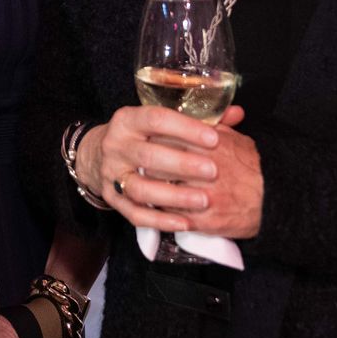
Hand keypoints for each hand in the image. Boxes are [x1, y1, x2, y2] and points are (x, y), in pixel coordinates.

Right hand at [80, 105, 252, 234]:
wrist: (99, 154)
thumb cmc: (142, 136)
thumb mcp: (162, 121)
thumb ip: (200, 118)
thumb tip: (237, 114)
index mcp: (128, 119)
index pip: (156, 119)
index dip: (186, 128)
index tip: (214, 138)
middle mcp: (115, 145)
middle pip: (148, 156)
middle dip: (183, 165)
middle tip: (214, 171)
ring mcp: (111, 174)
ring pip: (141, 189)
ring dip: (173, 197)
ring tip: (203, 200)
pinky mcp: (111, 198)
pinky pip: (134, 214)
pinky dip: (160, 221)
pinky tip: (185, 223)